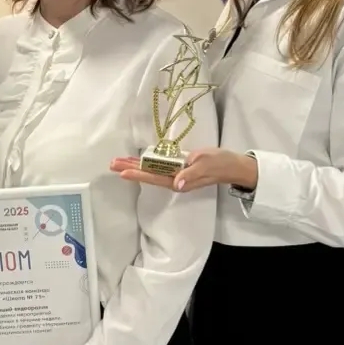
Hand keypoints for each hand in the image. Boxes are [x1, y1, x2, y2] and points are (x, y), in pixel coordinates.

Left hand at [111, 148, 255, 194]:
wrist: (231, 165)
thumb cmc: (220, 163)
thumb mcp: (207, 165)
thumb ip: (192, 173)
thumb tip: (177, 184)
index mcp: (180, 181)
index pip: (154, 177)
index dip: (138, 175)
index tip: (122, 172)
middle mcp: (175, 180)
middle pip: (148, 175)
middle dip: (130, 170)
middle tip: (111, 164)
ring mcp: (176, 175)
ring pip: (151, 171)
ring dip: (134, 166)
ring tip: (118, 162)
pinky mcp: (178, 169)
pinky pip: (158, 166)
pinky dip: (146, 163)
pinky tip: (136, 161)